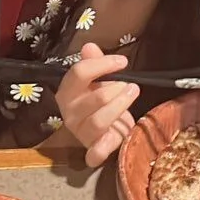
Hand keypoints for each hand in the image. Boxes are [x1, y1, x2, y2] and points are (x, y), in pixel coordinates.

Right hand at [55, 44, 139, 167]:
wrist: (101, 129)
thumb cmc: (98, 99)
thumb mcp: (97, 79)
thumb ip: (94, 63)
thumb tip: (89, 46)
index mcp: (67, 92)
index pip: (79, 73)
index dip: (103, 64)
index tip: (122, 62)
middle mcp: (70, 113)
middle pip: (96, 98)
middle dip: (117, 89)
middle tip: (130, 85)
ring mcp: (80, 133)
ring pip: (100, 121)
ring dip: (121, 107)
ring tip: (132, 94)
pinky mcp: (93, 150)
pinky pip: (96, 153)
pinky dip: (106, 148)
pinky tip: (118, 136)